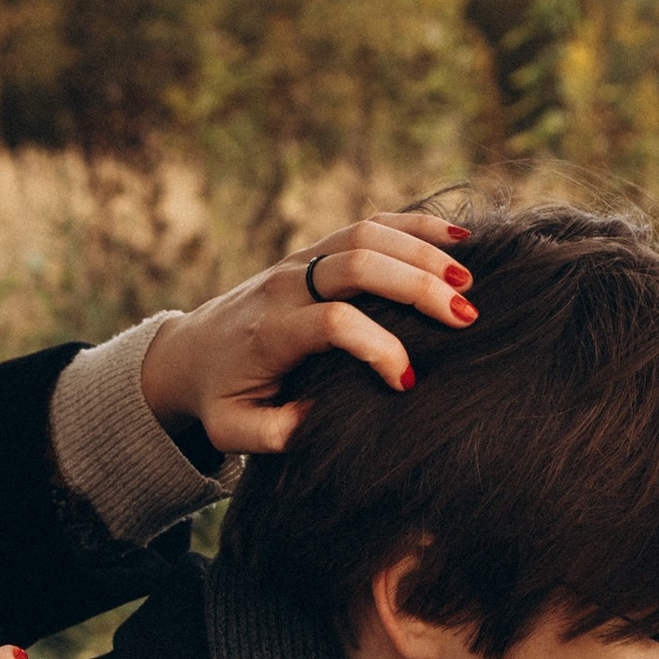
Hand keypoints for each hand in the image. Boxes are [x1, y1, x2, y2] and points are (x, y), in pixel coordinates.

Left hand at [138, 212, 476, 458]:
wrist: (188, 352)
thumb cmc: (221, 398)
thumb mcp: (234, 430)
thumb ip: (275, 433)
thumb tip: (322, 419)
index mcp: (270, 333)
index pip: (333, 323)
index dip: (378, 348)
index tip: (408, 383)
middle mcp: (285, 287)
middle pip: (357, 266)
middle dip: (416, 287)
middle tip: (467, 316)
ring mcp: (300, 261)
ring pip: (365, 235)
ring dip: (421, 251)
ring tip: (470, 277)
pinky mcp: (314, 251)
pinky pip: (366, 224)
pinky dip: (413, 225)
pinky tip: (457, 239)